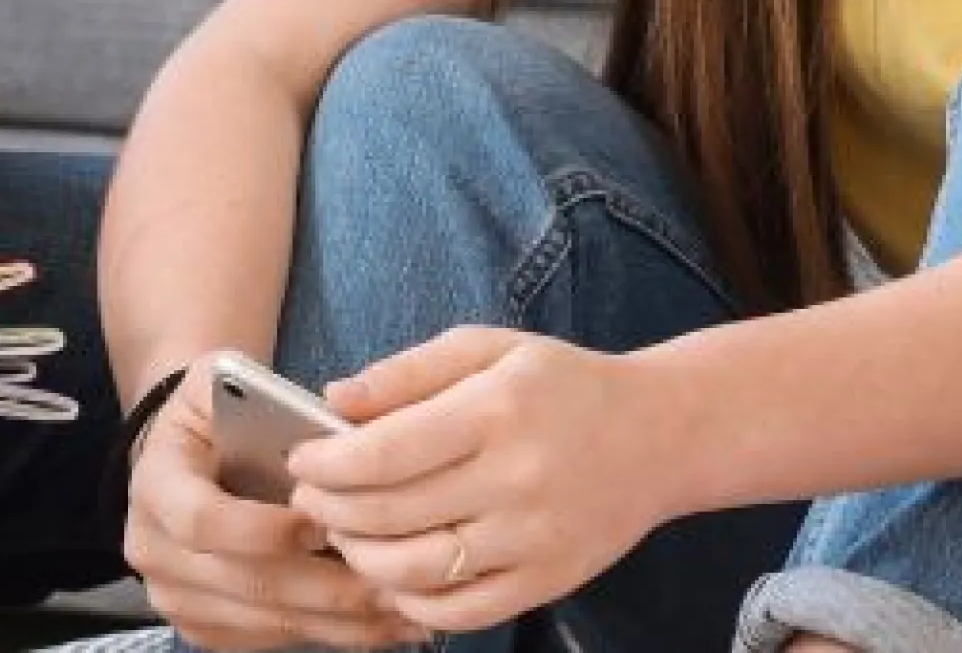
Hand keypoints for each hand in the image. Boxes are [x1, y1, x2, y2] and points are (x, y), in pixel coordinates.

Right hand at [119, 372, 415, 651]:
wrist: (188, 447)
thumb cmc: (220, 407)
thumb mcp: (227, 378)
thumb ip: (269, 397)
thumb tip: (340, 430)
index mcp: (155, 481)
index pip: (202, 521)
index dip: (265, 530)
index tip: (325, 524)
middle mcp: (151, 547)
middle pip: (245, 583)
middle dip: (326, 587)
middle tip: (394, 580)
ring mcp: (173, 593)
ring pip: (263, 621)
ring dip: (338, 621)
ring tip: (404, 608)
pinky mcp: (202, 623)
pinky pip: (267, 640)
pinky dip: (326, 634)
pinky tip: (380, 625)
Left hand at [283, 326, 686, 634]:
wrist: (660, 435)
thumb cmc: (564, 386)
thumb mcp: (491, 350)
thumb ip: (408, 371)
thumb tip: (332, 400)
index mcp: (499, 409)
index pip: (384, 451)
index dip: (326, 464)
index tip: (301, 461)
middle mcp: (518, 477)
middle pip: (389, 514)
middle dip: (329, 510)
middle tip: (309, 500)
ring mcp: (533, 537)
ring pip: (414, 570)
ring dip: (360, 558)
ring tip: (346, 535)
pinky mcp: (547, 580)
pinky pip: (458, 611)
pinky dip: (410, 601)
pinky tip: (393, 576)